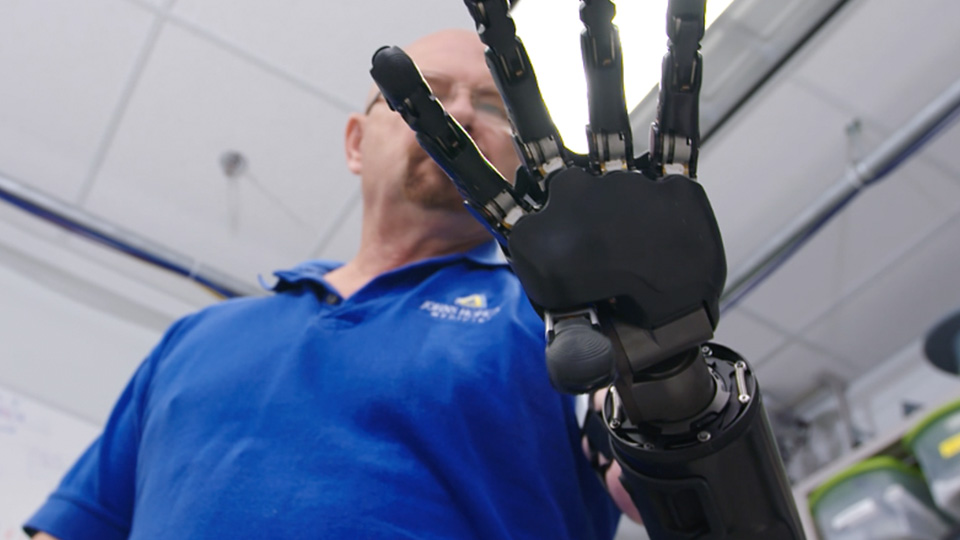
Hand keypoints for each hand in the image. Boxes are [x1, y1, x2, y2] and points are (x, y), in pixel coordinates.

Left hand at [370, 0, 722, 400]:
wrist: (654, 335)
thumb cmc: (605, 336)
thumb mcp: (579, 344)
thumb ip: (571, 350)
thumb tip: (569, 369)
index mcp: (531, 222)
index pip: (467, 161)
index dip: (428, 116)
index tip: (387, 61)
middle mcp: (567, 190)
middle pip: (527, 113)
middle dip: (505, 56)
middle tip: (480, 0)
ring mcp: (615, 181)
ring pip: (603, 104)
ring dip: (597, 52)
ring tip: (590, 0)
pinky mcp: (664, 182)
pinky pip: (675, 122)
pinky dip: (681, 76)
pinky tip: (682, 27)